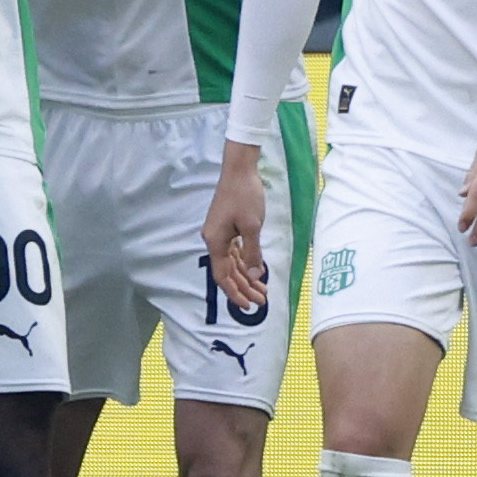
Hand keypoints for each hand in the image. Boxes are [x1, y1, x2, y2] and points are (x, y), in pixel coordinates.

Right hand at [201, 142, 271, 312]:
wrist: (239, 170)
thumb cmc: (245, 196)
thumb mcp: (252, 226)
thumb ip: (252, 253)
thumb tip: (255, 275)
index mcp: (215, 242)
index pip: (223, 276)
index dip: (235, 292)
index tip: (248, 306)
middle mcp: (214, 240)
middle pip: (228, 272)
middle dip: (245, 287)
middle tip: (262, 301)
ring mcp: (220, 234)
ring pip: (233, 263)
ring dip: (247, 277)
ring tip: (262, 290)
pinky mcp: (228, 228)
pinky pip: (235, 252)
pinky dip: (246, 262)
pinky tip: (257, 271)